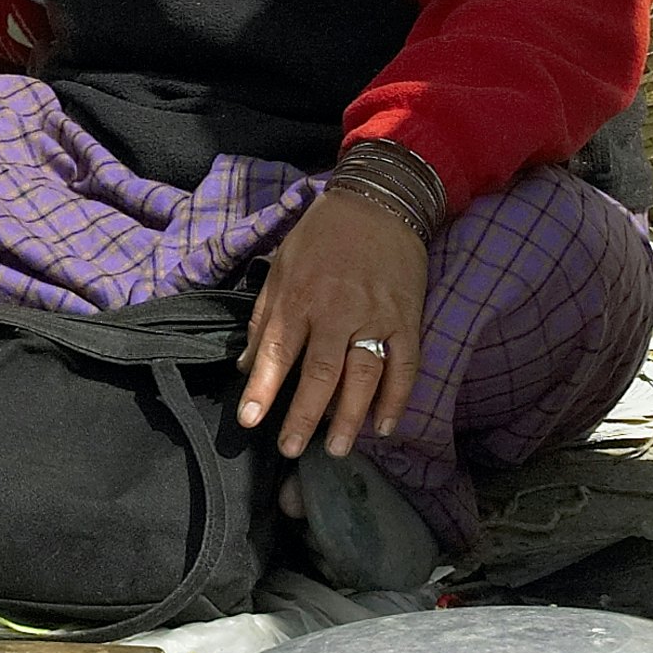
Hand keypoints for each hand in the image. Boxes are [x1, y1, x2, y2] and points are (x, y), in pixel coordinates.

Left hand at [237, 185, 430, 463]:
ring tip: (337, 448)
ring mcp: (376, 317)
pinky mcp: (407, 319)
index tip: (250, 421)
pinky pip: (404, 366)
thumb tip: (246, 366)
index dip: (262, 389)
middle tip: (293, 449)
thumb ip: (264, 318)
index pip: (276, 351)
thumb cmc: (322, 237)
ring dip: (350, 416)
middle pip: (320, 373)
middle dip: (304, 416)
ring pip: (363, 376)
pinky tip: (385, 426)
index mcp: (300, 298)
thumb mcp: (281, 267)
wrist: (379, 203)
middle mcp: (337, 311)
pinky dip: (397, 398)